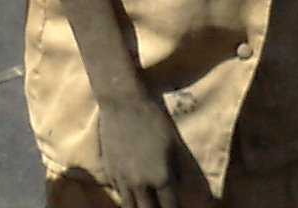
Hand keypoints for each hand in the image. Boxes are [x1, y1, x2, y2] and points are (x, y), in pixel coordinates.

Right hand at [97, 94, 213, 207]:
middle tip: (162, 206)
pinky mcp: (109, 169)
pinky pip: (119, 192)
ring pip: (129, 206)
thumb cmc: (154, 119)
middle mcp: (140, 183)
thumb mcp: (176, 145)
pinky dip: (128, 196)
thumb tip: (189, 189)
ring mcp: (121, 177)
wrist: (122, 101)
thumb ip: (184, 172)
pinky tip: (134, 193)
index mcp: (161, 178)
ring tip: (146, 205)